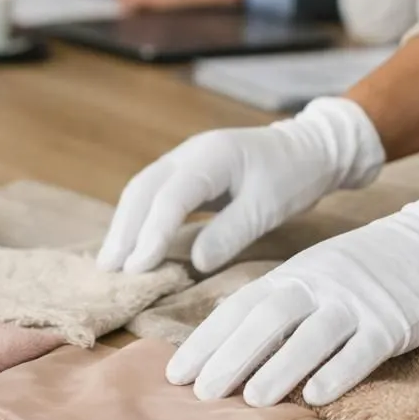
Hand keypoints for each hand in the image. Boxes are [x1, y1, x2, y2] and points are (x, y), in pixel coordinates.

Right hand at [98, 97, 384, 273]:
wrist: (309, 149)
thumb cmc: (293, 177)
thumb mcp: (268, 208)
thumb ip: (231, 233)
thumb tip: (195, 263)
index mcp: (211, 156)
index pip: (170, 197)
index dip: (151, 234)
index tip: (137, 268)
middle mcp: (189, 153)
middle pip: (143, 189)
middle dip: (124, 230)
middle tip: (109, 270)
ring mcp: (184, 159)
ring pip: (142, 190)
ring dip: (125, 226)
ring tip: (111, 263)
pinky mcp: (186, 172)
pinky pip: (153, 194)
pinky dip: (139, 219)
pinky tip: (132, 244)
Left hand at [167, 157, 418, 406]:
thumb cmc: (374, 266)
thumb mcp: (321, 272)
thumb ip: (286, 302)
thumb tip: (237, 347)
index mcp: (296, 272)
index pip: (241, 305)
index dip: (208, 339)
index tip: (176, 370)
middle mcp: (320, 284)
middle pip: (266, 319)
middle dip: (230, 356)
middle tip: (200, 391)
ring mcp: (357, 301)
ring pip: (310, 335)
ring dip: (278, 368)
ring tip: (249, 399)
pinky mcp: (393, 320)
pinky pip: (362, 348)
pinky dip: (338, 372)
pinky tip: (316, 395)